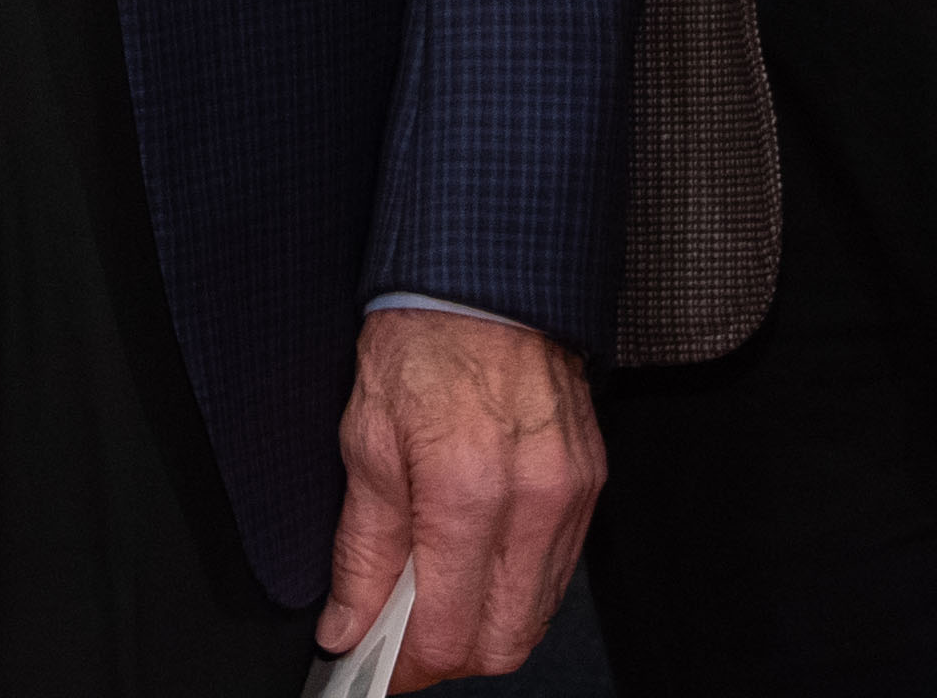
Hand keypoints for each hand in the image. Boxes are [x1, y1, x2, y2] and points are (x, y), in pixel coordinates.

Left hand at [319, 306, 601, 685]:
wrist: (485, 278)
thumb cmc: (424, 342)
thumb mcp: (367, 442)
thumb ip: (361, 550)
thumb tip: (347, 624)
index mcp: (468, 491)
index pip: (447, 632)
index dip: (405, 666)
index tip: (374, 663)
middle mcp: (533, 501)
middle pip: (504, 643)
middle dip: (449, 658)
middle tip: (402, 641)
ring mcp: (571, 495)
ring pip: (537, 616)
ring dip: (485, 626)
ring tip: (434, 595)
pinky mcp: (589, 484)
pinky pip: (557, 571)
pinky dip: (515, 586)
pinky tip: (476, 560)